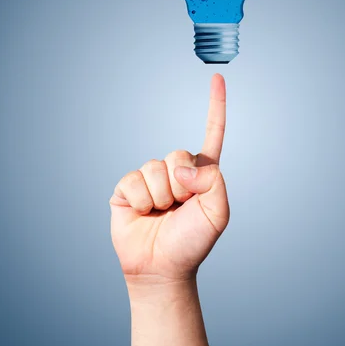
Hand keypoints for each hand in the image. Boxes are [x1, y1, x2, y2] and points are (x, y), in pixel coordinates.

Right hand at [110, 74, 228, 284]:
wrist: (162, 268)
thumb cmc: (193, 243)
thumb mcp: (218, 213)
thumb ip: (213, 181)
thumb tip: (181, 168)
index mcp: (202, 173)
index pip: (211, 132)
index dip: (215, 106)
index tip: (218, 77)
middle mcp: (176, 171)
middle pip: (177, 154)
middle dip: (180, 186)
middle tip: (179, 208)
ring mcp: (150, 178)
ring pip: (153, 169)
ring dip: (160, 197)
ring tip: (161, 214)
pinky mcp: (127, 189)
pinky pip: (132, 181)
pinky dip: (140, 201)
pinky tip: (142, 213)